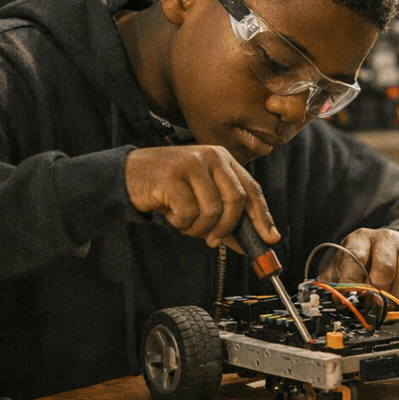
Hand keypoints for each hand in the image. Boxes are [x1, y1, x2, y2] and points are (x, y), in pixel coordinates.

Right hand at [125, 146, 278, 248]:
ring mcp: (193, 163)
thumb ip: (225, 214)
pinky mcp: (172, 175)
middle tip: (213, 241)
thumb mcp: (201, 195)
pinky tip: (171, 214)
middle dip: (226, 228)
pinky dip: (180, 222)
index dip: (262, 216)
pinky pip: (188, 212)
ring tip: (184, 223)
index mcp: (224, 159)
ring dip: (198, 228)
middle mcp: (212, 156)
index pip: (251, 189)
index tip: (270, 239)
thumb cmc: (170, 187)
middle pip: (235, 200)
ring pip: (212, 210)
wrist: (129, 175)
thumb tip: (250, 243)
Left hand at [320, 227, 398, 307]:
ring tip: (391, 306)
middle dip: (378, 294)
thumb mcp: (344, 264)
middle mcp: (386, 239)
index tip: (351, 300)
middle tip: (374, 307)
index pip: (355, 258)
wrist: (394, 244)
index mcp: (360, 239)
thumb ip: (334, 280)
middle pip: (385, 268)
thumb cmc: (365, 259)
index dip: (352, 282)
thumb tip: (332, 299)